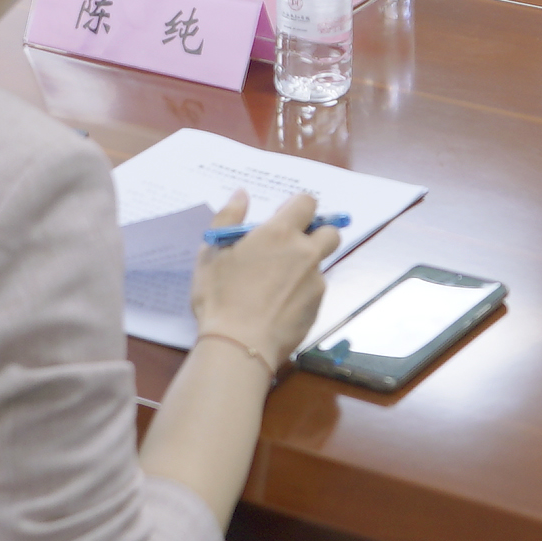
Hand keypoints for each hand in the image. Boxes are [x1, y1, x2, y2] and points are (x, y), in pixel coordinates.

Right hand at [192, 189, 338, 372]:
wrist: (239, 346)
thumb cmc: (221, 296)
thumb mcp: (212, 253)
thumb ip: (228, 218)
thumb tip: (242, 194)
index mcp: (280, 233)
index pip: (308, 203)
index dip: (297, 207)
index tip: (282, 218)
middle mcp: (305, 253)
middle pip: (330, 232)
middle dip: (317, 233)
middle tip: (290, 247)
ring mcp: (315, 281)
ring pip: (319, 264)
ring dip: (306, 266)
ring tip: (277, 284)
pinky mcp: (318, 307)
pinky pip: (314, 291)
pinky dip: (302, 292)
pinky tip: (279, 306)